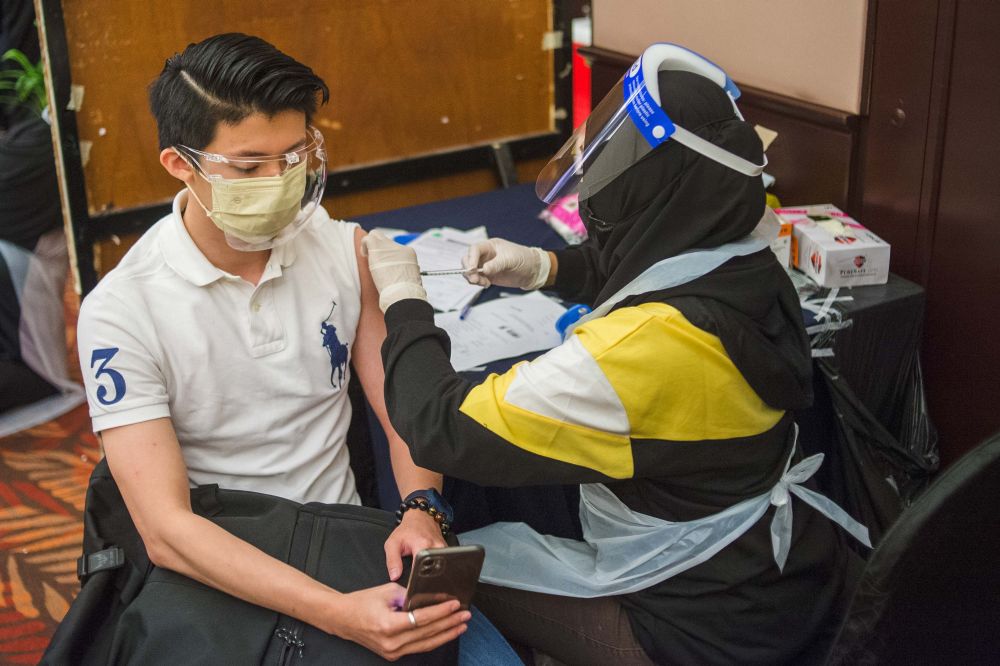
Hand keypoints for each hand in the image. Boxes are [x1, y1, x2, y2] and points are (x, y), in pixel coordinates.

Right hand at [332, 583, 468, 659]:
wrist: (342, 618)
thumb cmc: (362, 602)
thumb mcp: (387, 592)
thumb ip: (410, 594)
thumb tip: (430, 596)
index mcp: (388, 625)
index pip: (422, 618)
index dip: (441, 612)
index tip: (455, 604)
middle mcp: (391, 642)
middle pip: (427, 633)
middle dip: (449, 623)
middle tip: (465, 614)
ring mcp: (392, 651)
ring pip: (426, 644)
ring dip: (446, 634)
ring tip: (461, 625)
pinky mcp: (393, 654)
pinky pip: (418, 647)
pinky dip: (433, 639)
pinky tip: (445, 633)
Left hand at [360, 231, 427, 312]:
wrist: (403, 294)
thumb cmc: (406, 293)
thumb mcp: (410, 279)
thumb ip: (403, 272)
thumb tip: (397, 275)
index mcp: (409, 254)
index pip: (395, 248)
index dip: (387, 256)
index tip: (384, 266)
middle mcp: (400, 248)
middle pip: (385, 240)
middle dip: (378, 247)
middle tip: (374, 259)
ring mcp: (389, 247)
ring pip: (376, 236)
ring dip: (370, 246)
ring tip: (366, 256)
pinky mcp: (378, 248)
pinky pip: (368, 239)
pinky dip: (364, 245)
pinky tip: (364, 254)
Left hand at [384, 509, 446, 581]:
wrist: (420, 517)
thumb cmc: (406, 530)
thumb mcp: (393, 543)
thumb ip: (392, 561)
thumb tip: (395, 576)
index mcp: (423, 545)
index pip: (421, 570)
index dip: (415, 580)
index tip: (412, 586)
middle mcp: (436, 547)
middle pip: (433, 571)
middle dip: (425, 579)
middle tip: (417, 582)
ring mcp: (444, 549)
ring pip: (439, 568)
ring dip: (432, 574)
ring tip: (423, 574)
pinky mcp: (447, 550)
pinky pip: (443, 563)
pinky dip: (436, 568)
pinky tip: (430, 568)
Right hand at [462, 238, 550, 289]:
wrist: (532, 271)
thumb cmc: (524, 259)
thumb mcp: (510, 260)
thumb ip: (496, 264)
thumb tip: (483, 270)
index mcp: (491, 246)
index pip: (475, 249)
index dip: (471, 258)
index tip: (472, 268)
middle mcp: (486, 255)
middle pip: (468, 260)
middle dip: (469, 270)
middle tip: (475, 279)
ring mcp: (486, 265)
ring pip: (470, 271)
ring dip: (473, 278)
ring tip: (483, 283)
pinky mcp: (488, 276)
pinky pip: (477, 279)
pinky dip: (478, 283)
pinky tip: (487, 284)